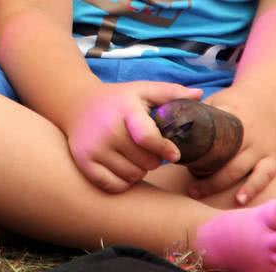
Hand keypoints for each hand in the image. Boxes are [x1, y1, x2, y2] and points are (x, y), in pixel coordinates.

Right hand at [66, 81, 202, 192]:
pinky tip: (122, 166)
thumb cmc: (117, 99)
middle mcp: (107, 130)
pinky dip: (123, 181)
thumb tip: (200, 94)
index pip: (148, 138)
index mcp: (124, 110)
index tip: (174, 154)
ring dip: (139, 170)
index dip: (166, 149)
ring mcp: (94, 148)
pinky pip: (115, 186)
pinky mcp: (84, 162)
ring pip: (132, 176)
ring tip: (134, 156)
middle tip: (147, 149)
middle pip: (146, 162)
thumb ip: (171, 92)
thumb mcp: (142, 90)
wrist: (76, 104)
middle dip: (153, 158)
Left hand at [185, 88, 275, 204]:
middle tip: (187, 186)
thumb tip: (170, 125)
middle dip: (205, 173)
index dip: (194, 147)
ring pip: (241, 169)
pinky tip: (240, 200)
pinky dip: (253, 188)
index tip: (177, 158)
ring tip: (199, 193)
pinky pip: (264, 176)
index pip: (210, 132)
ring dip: (219, 183)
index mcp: (231, 116)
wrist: (264, 101)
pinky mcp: (273, 157)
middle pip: (224, 157)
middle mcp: (248, 132)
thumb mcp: (214, 102)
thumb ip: (197, 113)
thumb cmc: (231, 105)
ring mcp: (263, 146)